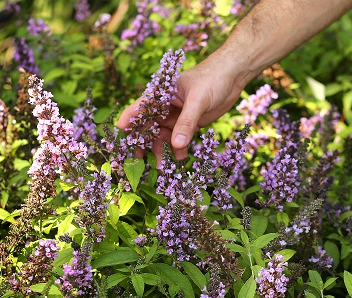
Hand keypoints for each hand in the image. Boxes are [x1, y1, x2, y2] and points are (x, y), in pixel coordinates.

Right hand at [116, 56, 246, 159]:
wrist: (233, 74)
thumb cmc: (212, 78)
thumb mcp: (198, 100)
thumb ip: (187, 122)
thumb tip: (176, 145)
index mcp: (160, 94)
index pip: (136, 111)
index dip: (126, 128)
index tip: (119, 145)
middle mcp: (164, 107)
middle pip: (147, 129)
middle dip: (142, 146)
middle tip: (137, 165)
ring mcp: (176, 117)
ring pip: (162, 138)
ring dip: (161, 153)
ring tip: (162, 170)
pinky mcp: (188, 125)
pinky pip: (179, 141)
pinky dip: (178, 152)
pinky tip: (179, 162)